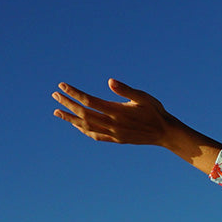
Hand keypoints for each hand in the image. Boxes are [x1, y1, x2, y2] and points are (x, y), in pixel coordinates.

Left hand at [53, 79, 220, 172]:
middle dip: (68, 104)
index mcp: (117, 111)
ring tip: (57, 111)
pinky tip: (77, 125)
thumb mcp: (143, 97)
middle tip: (55, 95)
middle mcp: (113, 124)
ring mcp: (114, 133)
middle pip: (84, 114)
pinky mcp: (117, 139)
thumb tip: (110, 81)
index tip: (62, 86)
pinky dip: (84, 130)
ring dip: (71, 119)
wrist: (166, 133)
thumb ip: (126, 89)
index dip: (75, 93)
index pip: (89, 101)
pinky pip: (96, 136)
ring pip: (87, 127)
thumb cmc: (156, 111)